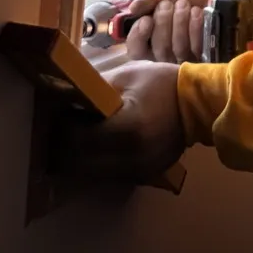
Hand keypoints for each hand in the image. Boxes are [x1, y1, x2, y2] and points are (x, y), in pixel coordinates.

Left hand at [60, 60, 184, 184]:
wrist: (199, 104)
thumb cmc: (161, 83)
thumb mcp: (126, 75)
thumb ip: (94, 88)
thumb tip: (62, 94)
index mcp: (126, 129)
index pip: (76, 140)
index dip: (59, 129)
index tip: (53, 115)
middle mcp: (130, 157)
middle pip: (77, 163)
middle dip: (62, 147)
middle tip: (56, 129)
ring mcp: (137, 171)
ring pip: (89, 173)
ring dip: (76, 158)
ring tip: (72, 136)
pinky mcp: (141, 176)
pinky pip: (106, 174)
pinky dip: (94, 163)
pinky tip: (93, 145)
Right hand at [125, 0, 217, 63]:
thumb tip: (133, 9)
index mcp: (149, 39)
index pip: (136, 50)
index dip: (139, 36)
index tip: (147, 19)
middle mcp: (165, 53)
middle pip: (159, 49)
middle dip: (163, 22)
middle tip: (169, 4)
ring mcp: (185, 57)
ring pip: (178, 49)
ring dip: (180, 21)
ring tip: (184, 5)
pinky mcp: (203, 56)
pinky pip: (196, 48)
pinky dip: (196, 26)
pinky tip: (198, 13)